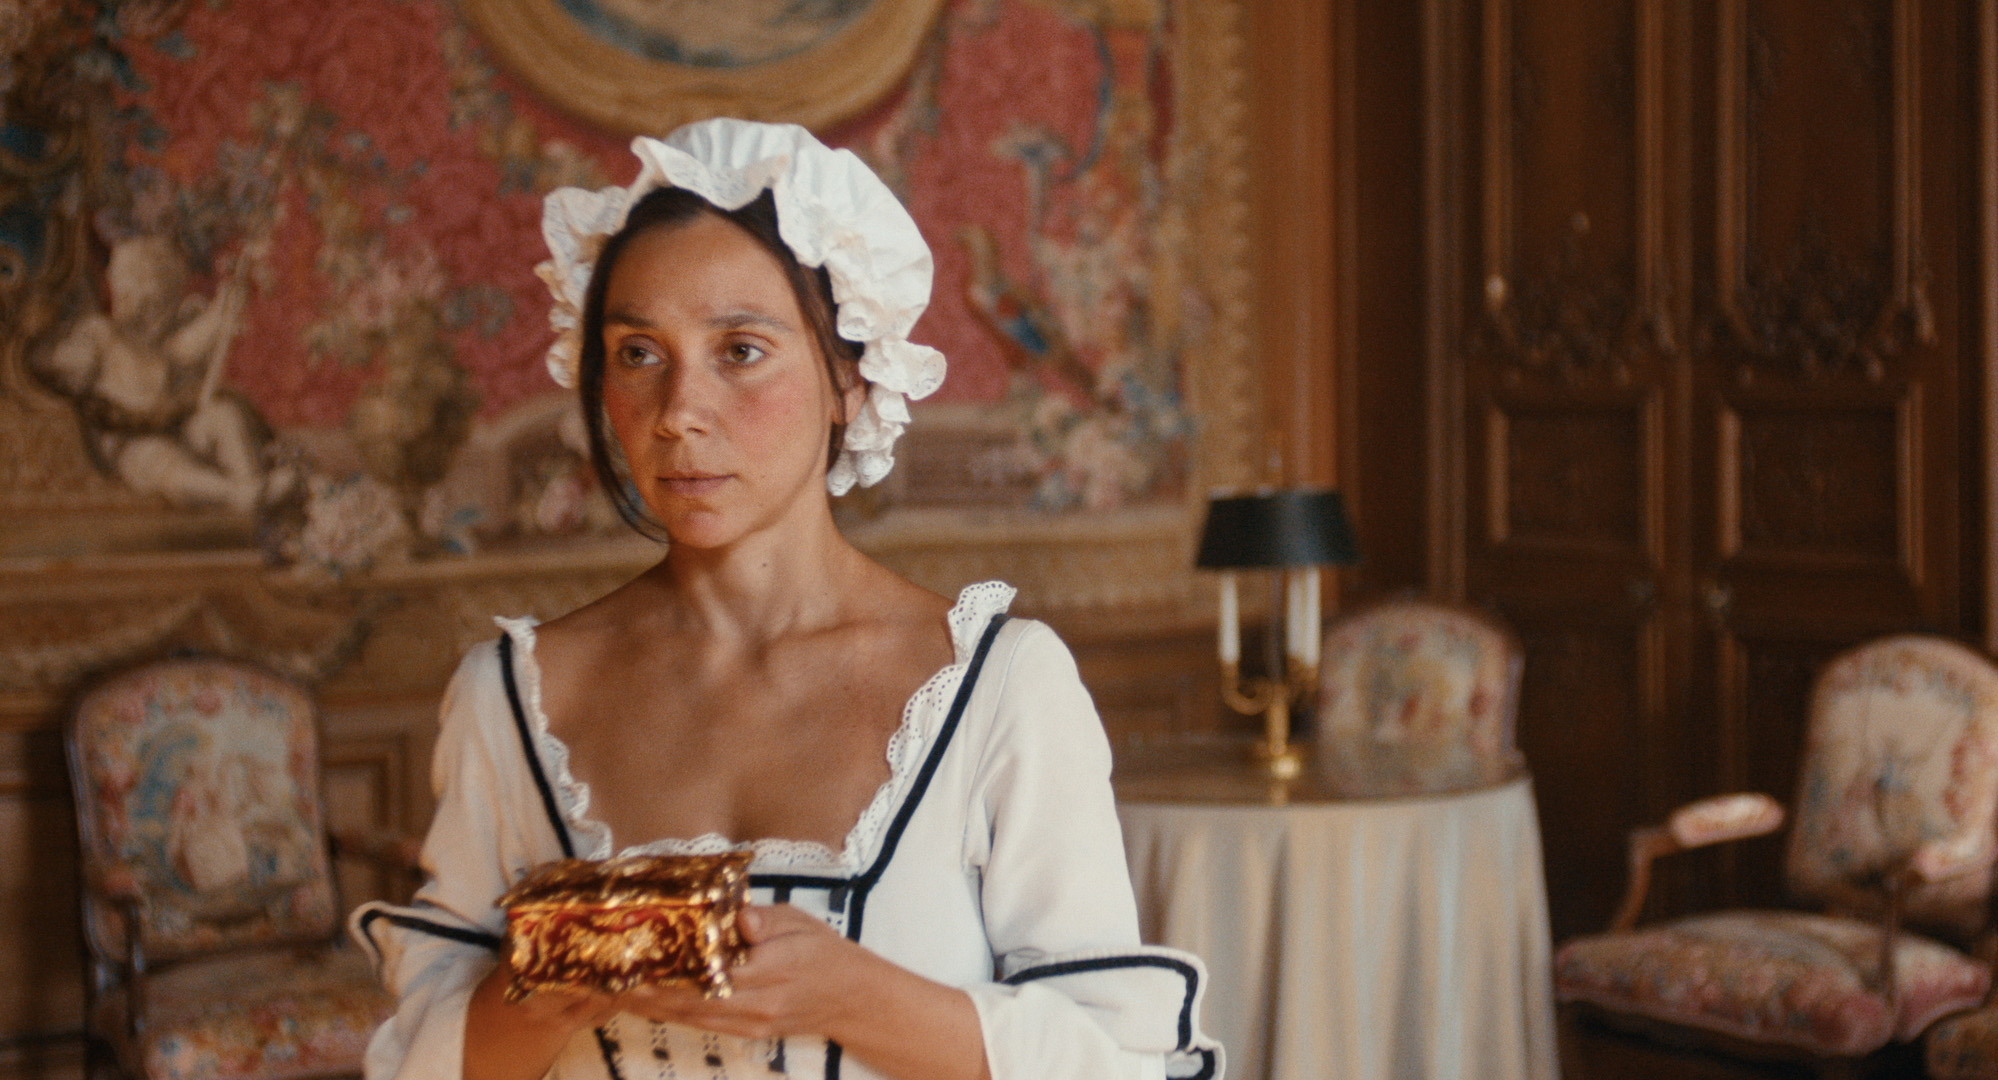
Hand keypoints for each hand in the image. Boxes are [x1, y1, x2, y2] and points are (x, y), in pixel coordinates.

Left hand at [614, 904, 871, 1039]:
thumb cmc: (823, 951)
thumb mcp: (799, 921)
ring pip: (690, 1017)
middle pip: (691, 1001)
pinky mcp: (747, 1032)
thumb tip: (737, 916)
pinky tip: (647, 1001)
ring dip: (651, 1005)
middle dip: (647, 990)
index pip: (712, 972)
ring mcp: (750, 1023)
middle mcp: (757, 1003)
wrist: (851, 997)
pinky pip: (701, 1024)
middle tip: (609, 975)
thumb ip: (765, 920)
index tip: (638, 957)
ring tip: (615, 988)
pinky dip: (671, 1013)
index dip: (671, 968)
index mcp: (771, 969)